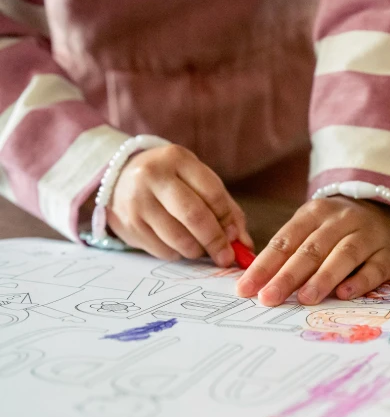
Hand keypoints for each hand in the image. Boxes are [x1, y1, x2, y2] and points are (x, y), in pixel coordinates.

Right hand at [107, 145, 252, 266]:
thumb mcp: (198, 181)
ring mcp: (137, 201)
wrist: (119, 177)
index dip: (228, 219)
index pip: (212, 193)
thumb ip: (226, 209)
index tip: (236, 237)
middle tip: (226, 257)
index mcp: (177, 159)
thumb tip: (244, 244)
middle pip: (194, 216)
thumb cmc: (171, 181)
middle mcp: (153, 176)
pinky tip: (178, 245)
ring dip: (197, 250)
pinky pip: (162, 250)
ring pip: (178, 238)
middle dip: (215, 241)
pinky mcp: (128, 225)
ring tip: (201, 248)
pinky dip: (177, 253)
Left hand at [235, 197, 389, 305]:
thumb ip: (288, 253)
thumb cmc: (336, 229)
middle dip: (288, 275)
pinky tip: (344, 294)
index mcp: (314, 213)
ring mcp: (368, 235)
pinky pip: (375, 268)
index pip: (285, 241)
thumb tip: (256, 284)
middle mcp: (342, 220)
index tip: (246, 289)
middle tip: (269, 298)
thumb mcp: (310, 230)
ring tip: (305, 298)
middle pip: (312, 249)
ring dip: (323, 277)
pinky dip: (360, 281)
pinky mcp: (389, 253)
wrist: (382, 210)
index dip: (264, 266)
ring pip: (344, 255)